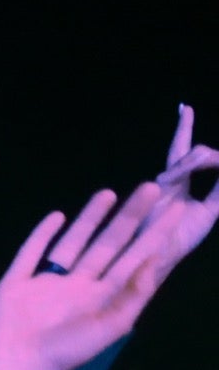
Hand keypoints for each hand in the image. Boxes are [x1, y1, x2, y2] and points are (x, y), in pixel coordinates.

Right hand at [0, 184, 194, 369]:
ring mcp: (46, 283)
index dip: (153, 235)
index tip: (173, 209)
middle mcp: (76, 287)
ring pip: (72, 244)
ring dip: (90, 219)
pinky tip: (56, 217)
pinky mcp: (16, 282)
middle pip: (106, 245)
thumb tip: (154, 258)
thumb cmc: (66, 350)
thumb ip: (135, 293)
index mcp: (99, 299)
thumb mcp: (112, 326)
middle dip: (128, 217)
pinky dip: (41, 235)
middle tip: (150, 188)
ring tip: (109, 193)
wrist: (16, 365)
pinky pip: (30, 253)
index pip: (131, 260)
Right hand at [150, 104, 218, 263]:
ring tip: (215, 163)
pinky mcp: (156, 189)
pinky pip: (182, 169)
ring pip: (190, 157)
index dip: (184, 130)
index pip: (183, 152)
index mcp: (177, 187)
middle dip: (209, 156)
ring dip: (207, 160)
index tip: (184, 108)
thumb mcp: (209, 211)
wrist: (159, 260)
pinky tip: (208, 164)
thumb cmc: (178, 241)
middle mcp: (165, 182)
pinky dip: (194, 167)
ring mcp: (160, 184)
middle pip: (190, 152)